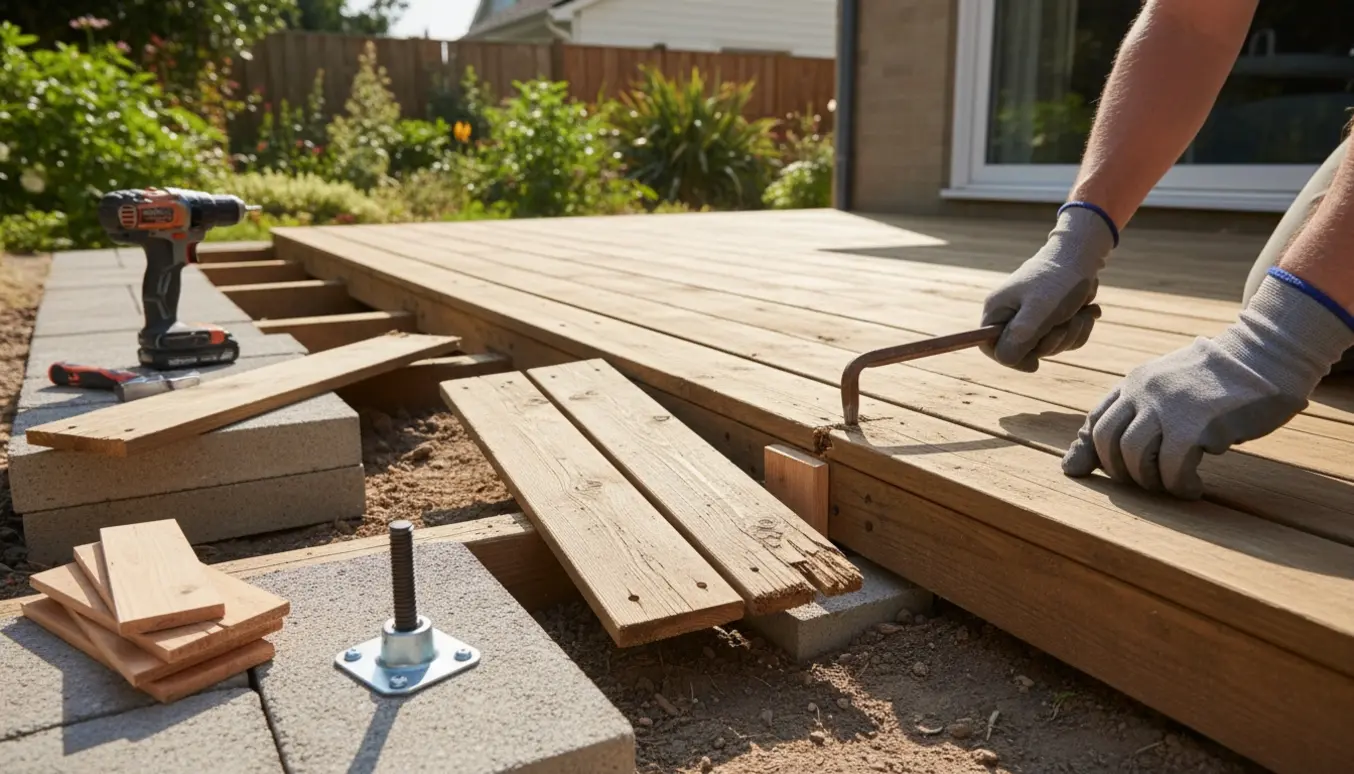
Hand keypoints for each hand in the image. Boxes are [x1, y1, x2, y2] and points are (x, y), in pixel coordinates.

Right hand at [981, 206, 1115, 370]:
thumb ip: (1019, 336)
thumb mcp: (1039, 309)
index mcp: (998, 310)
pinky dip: (1078, 329)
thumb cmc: (1059, 280)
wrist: (1085, 255)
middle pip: (1023, 351)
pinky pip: (1064, 340)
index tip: (1034, 364)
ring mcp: (1033, 318)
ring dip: (1070, 334)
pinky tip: (1087, 312)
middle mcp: (1011, 315)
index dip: (1010, 359)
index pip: (989, 347)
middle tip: (1064, 323)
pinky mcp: (1053, 318)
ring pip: (1049, 346)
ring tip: (1080, 313)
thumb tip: (1004, 359)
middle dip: (1051, 342)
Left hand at [1062, 271, 1353, 498]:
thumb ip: (1141, 410)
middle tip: (1144, 482)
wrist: (1265, 355)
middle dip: (1118, 471)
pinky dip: (1178, 485)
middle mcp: (1144, 390)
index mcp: (1136, 381)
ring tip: (1170, 485)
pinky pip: (1172, 467)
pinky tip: (1192, 487)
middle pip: (1107, 440)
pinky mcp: (1197, 424)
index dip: (1088, 452)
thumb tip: (1105, 446)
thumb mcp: (1172, 386)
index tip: (1084, 472)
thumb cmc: (1219, 381)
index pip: (1096, 420)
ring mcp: (1169, 405)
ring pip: (1134, 455)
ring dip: (1149, 480)